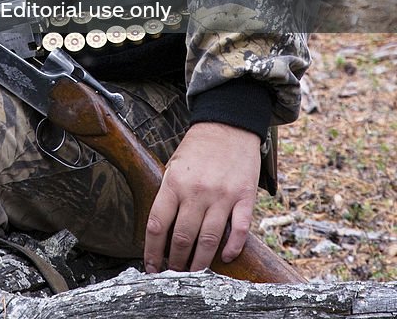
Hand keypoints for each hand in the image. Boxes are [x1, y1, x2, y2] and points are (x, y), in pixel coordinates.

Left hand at [144, 122, 260, 273]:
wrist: (228, 124)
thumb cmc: (198, 147)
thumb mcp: (174, 165)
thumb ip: (168, 194)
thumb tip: (160, 230)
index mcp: (174, 182)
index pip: (157, 225)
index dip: (152, 251)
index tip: (152, 266)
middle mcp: (197, 191)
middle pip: (182, 238)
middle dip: (175, 262)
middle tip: (175, 274)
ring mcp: (222, 195)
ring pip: (208, 240)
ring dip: (200, 262)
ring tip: (195, 273)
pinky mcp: (244, 197)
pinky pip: (239, 231)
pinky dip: (232, 248)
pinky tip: (226, 258)